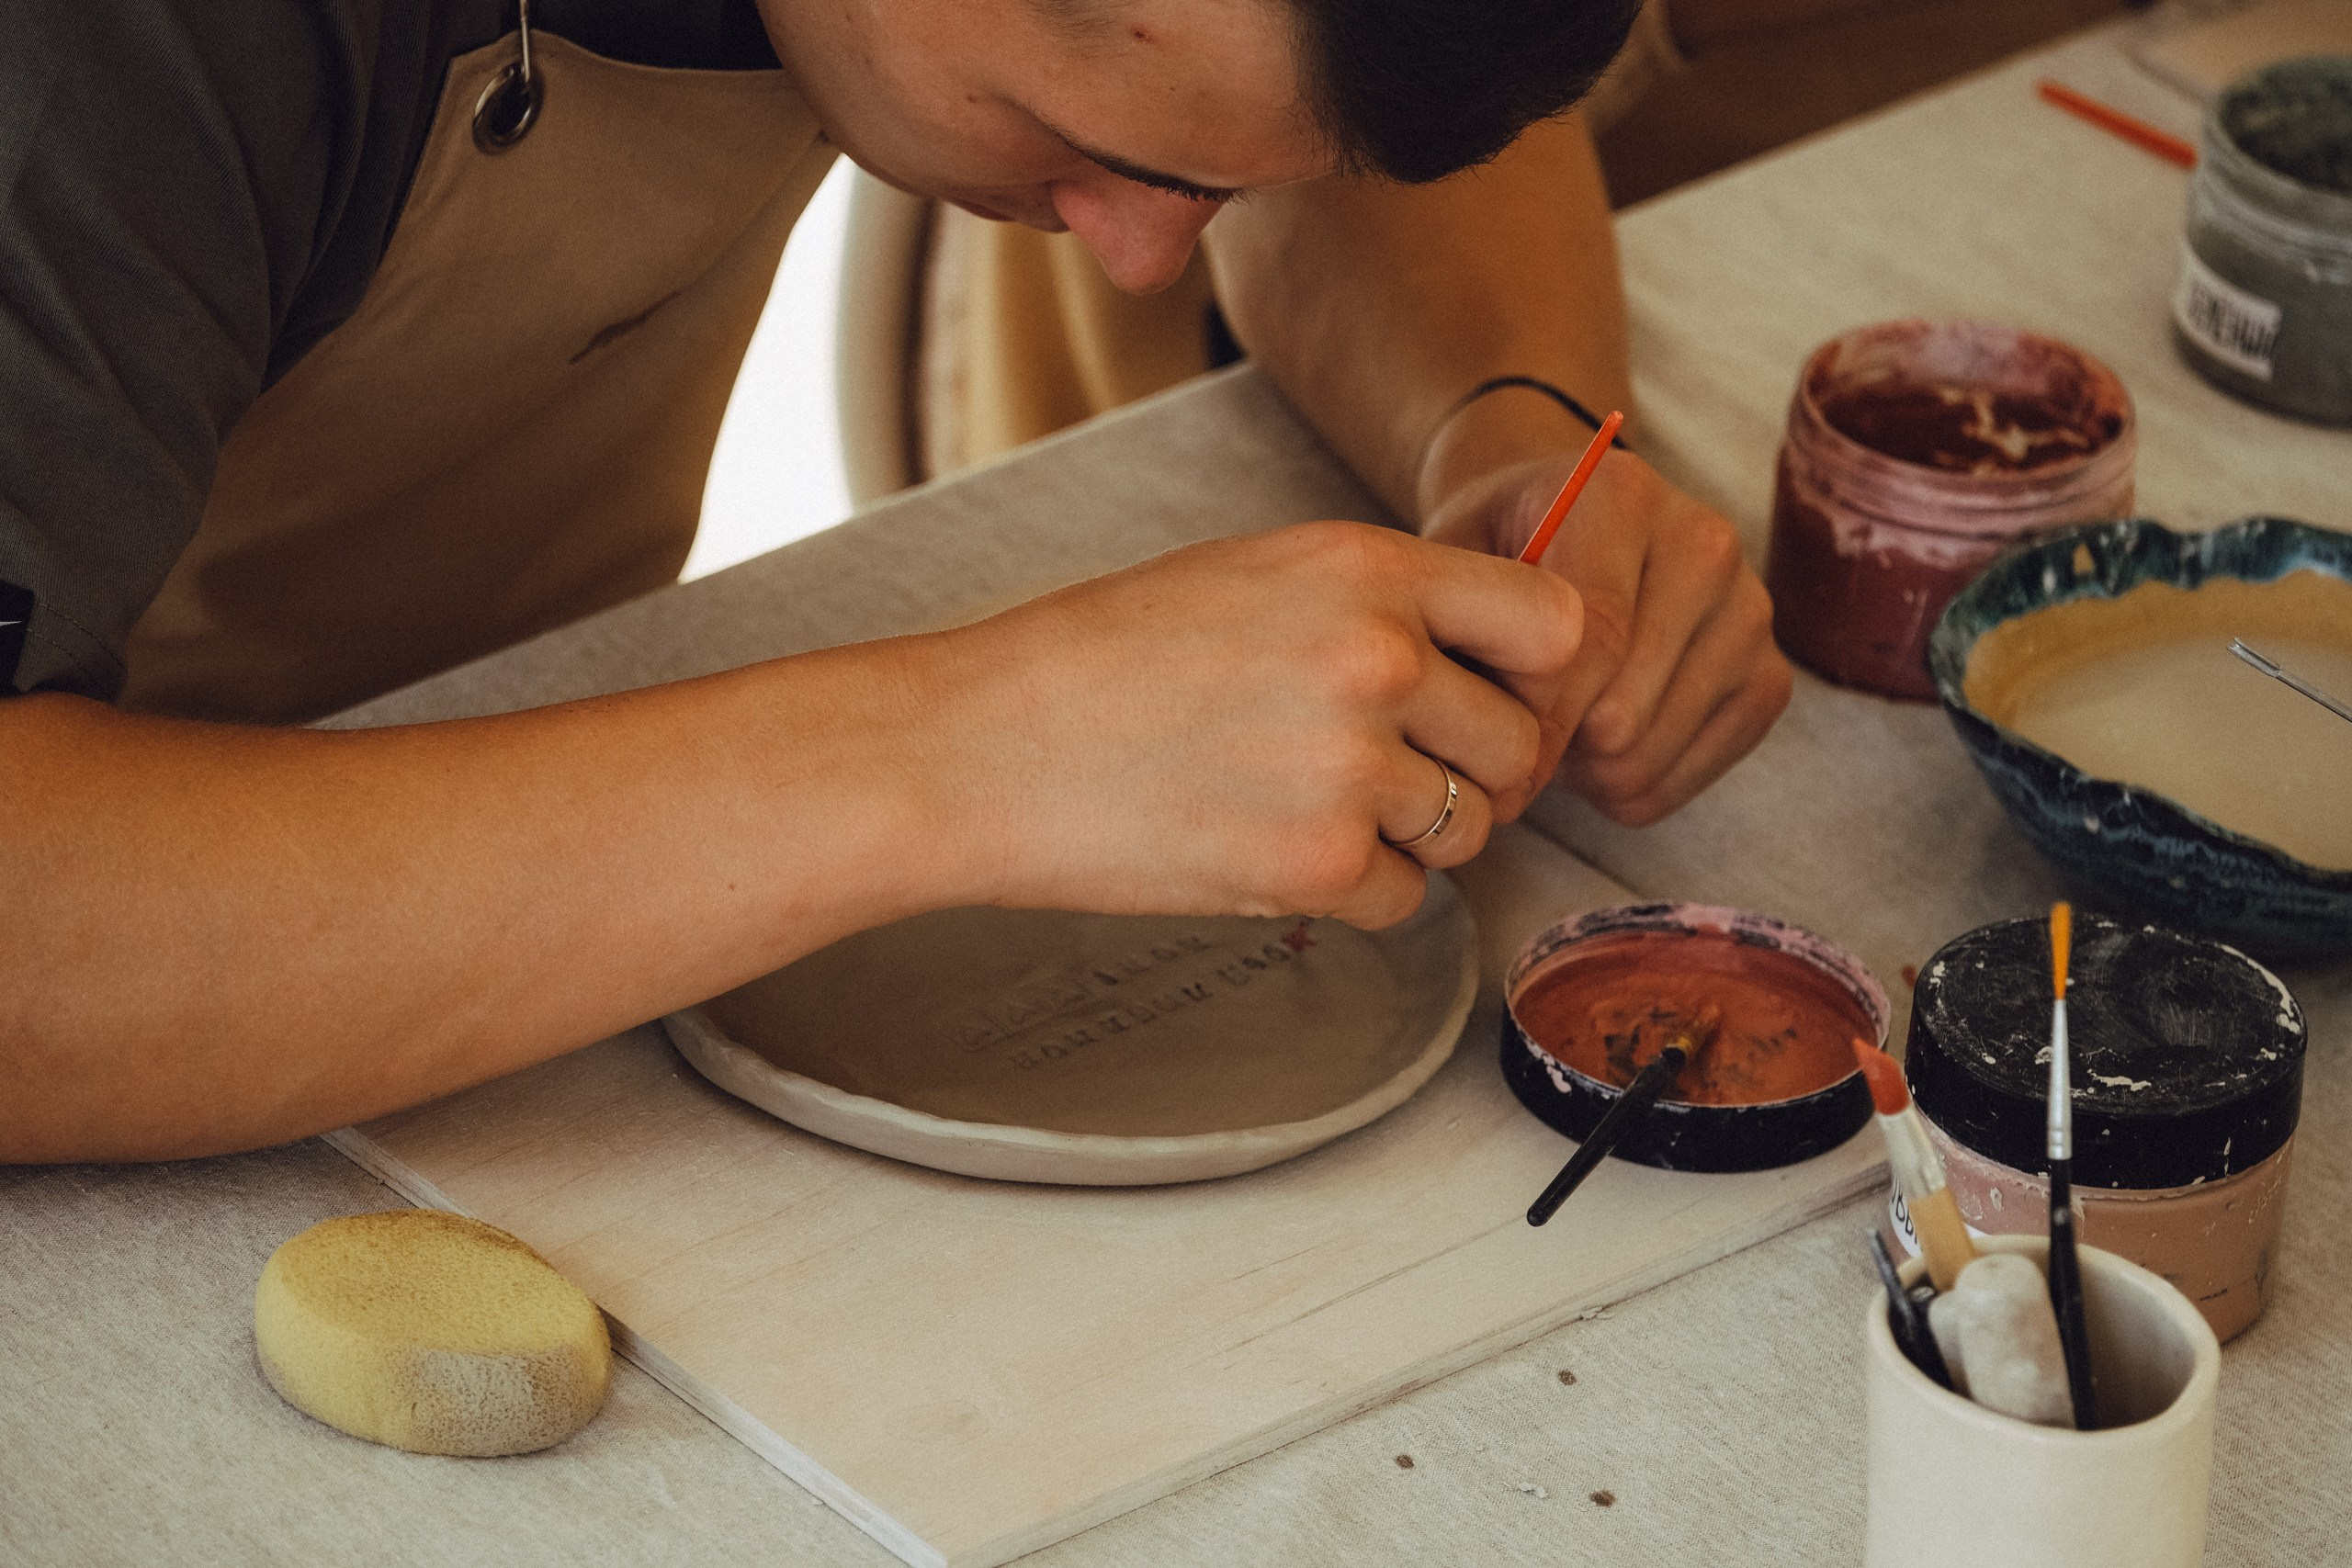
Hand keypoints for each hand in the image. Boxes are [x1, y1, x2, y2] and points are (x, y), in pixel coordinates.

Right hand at [919, 522, 1582, 927]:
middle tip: (1383, 775)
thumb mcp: (1253, 575)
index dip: (1535, 673)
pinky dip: (1356, 893)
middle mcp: (1376, 659)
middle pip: (1519, 745)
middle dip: (1468, 772)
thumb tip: (1488, 661)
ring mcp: (1349, 766)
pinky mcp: (1315, 865)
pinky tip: (1273, 850)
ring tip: (1305, 805)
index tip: (1493, 697)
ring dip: (1410, 835)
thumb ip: (1377, 604)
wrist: (981, 746)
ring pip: (1468, 830)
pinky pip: (1407, 901)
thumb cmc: (1098, 659)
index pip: (1554, 624)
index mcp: (1365, 569)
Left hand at [1424, 447, 1790, 825]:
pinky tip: (1593, 743)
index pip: (1589, 642)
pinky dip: (1622, 786)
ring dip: (1578, 770)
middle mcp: (1705, 544)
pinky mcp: (1769, 678)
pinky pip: (1680, 782)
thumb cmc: (1497, 548)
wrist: (1563, 523)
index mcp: (1623, 497)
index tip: (1478, 760)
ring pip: (1645, 758)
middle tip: (1502, 735)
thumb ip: (1460, 630)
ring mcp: (1749, 613)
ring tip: (1548, 727)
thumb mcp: (1453, 559)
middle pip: (1619, 715)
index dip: (1528, 721)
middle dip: (1546, 747)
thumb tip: (1475, 739)